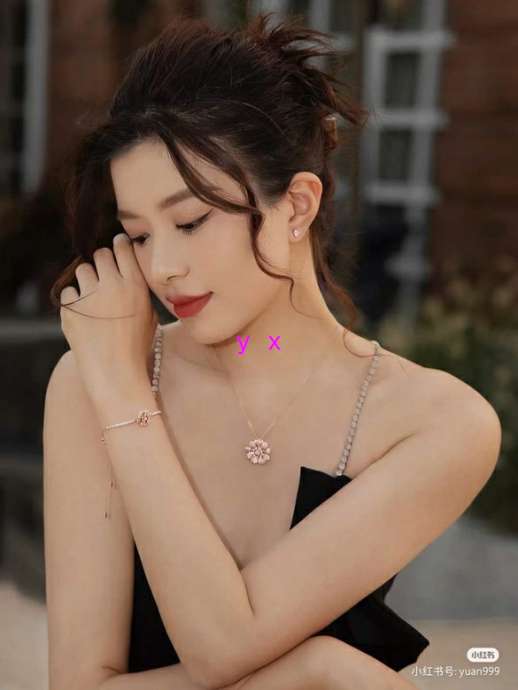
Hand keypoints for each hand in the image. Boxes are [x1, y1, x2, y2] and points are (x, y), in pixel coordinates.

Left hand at [59, 233, 157, 399]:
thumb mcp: (149, 315)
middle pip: (101, 254)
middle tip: (104, 276)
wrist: (115, 373)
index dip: (119, 245)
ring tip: (94, 300)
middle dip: (102, 262)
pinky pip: (68, 291)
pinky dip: (74, 300)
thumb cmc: (136, 346)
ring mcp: (89, 296)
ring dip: (88, 280)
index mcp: (135, 285)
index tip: (117, 246)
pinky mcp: (69, 308)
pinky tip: (84, 316)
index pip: (123, 248)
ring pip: (82, 270)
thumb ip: (138, 289)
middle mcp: (112, 285)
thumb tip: (126, 267)